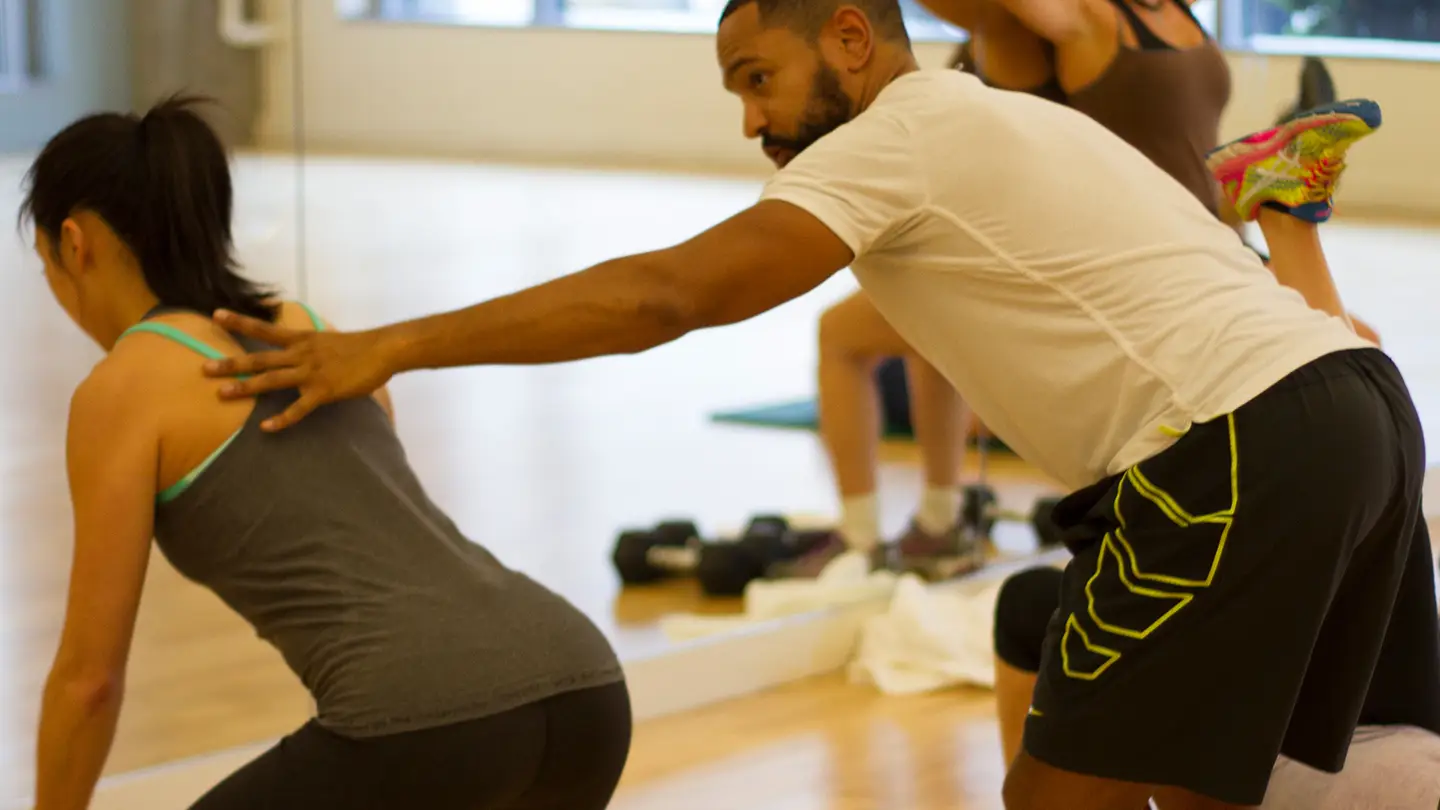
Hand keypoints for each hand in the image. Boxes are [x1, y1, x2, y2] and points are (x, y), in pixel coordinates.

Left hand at [203, 309, 396, 430]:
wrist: (383, 350)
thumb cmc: (360, 347)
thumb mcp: (328, 341)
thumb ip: (310, 348)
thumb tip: (300, 354)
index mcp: (302, 340)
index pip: (264, 329)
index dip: (240, 322)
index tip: (215, 315)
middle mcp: (300, 354)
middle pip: (258, 359)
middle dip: (230, 364)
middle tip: (204, 369)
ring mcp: (310, 373)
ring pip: (271, 380)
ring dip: (245, 388)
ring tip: (221, 394)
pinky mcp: (323, 391)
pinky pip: (298, 408)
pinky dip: (282, 419)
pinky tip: (266, 428)